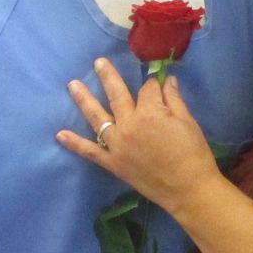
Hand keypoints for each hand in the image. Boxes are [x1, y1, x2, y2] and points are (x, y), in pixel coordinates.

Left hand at [56, 58, 220, 210]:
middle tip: (97, 62)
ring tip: (72, 85)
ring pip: (97, 117)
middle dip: (108, 76)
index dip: (154, 85)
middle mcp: (128, 124)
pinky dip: (74, 143)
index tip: (159, 85)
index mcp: (149, 112)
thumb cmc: (192, 153)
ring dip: (84, 100)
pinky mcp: (113, 163)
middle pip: (116, 95)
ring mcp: (117, 144)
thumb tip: (166, 80)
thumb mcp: (187, 121)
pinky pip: (90, 151)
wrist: (188, 189)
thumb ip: (174, 99)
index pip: (147, 89)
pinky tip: (60, 134)